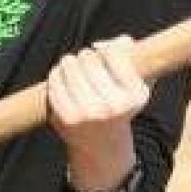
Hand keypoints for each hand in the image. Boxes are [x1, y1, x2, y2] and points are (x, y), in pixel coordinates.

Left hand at [46, 35, 147, 191]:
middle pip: (88, 58)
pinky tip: (62, 79)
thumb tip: (106, 44)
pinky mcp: (67, 118)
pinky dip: (56, 75)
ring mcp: (89, 114)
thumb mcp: (136, 83)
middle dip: (85, 57)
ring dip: (69, 62)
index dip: (105, 50)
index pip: (113, 54)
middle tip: (86, 64)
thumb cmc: (118, 106)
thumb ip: (130, 53)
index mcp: (135, 96)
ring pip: (69, 65)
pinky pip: (54, 81)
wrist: (102, 147)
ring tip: (73, 68)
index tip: (103, 57)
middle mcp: (114, 106)